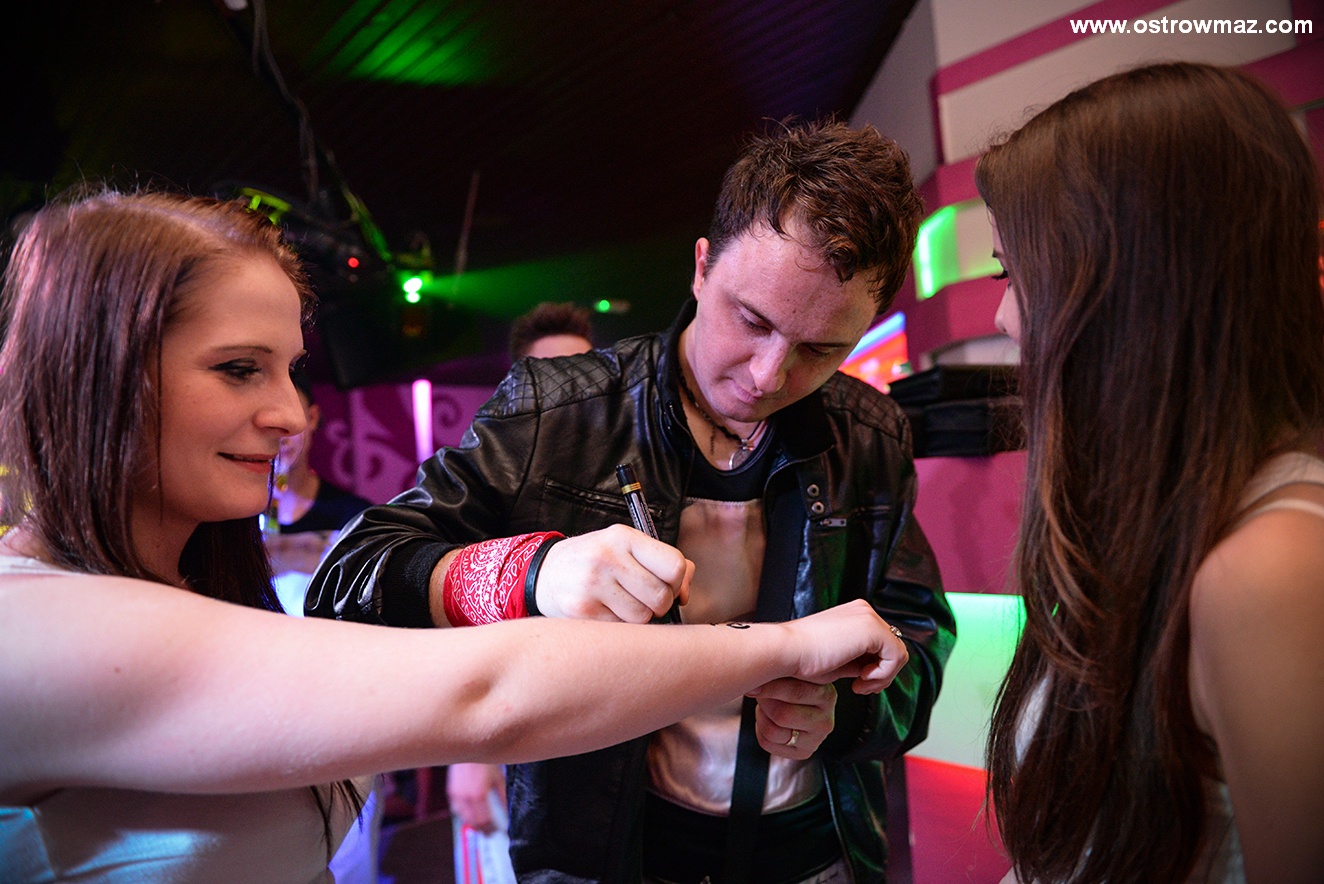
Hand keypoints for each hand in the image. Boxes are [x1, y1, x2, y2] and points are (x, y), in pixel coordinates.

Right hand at [446, 763, 505, 833]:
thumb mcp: (498, 778)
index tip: (498, 831)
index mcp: (478, 795)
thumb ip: (503, 797)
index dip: (491, 829)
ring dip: (473, 824)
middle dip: (483, 830)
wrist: (469, 747)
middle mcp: (465, 797)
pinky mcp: (451, 791)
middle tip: (491, 832)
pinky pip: (457, 810)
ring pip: (464, 818)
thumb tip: (507, 811)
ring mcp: (456, 795)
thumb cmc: (485, 760)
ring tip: (483, 826)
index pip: (484, 821)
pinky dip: (464, 815)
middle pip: (473, 823)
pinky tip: (471, 814)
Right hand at [534, 524, 692, 621]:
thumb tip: (685, 595)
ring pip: (643, 617)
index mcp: (624, 537)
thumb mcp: (627, 548)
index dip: (678, 582)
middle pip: (661, 596)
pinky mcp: (581, 609)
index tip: (667, 585)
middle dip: (659, 603)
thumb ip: (664, 564)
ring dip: (638, 616)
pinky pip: (621, 628)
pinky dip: (619, 625)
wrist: (545, 572)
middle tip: (643, 598)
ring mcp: (592, 584)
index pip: (674, 565)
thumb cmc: (597, 561)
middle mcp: (607, 557)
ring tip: (621, 602)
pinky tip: (605, 610)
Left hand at [752, 678, 836, 758]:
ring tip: (764, 705)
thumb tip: (757, 677)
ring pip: (773, 731)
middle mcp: (825, 720)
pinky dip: (760, 730)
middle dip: (764, 702)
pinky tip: (768, 719)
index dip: (769, 686)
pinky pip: (768, 743)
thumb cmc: (792, 683)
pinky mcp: (802, 752)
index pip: (796, 692)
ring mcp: (815, 740)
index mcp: (826, 695)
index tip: (755, 683)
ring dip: (761, 716)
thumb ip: (782, 671)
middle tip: (758, 692)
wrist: (797, 702)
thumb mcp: (793, 673)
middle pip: (782, 714)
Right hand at [776, 599, 908, 693]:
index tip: (859, 683)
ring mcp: (869, 617)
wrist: (786, 652)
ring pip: (898, 653)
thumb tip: (876, 670)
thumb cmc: (803, 659)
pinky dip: (883, 675)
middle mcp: (864, 610)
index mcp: (854, 614)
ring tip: (860, 685)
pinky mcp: (872, 628)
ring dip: (882, 677)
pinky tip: (860, 679)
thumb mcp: (839, 660)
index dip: (876, 668)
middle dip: (881, 673)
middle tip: (861, 687)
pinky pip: (896, 657)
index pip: (882, 644)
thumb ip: (859, 660)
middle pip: (893, 648)